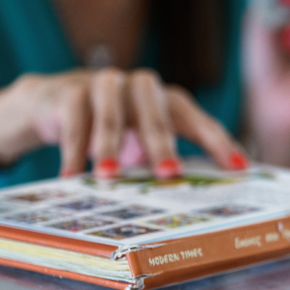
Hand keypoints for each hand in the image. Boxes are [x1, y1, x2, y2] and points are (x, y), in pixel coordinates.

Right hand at [0, 68, 248, 178]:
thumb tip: (193, 204)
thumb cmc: (111, 130)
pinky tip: (71, 176)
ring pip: (112, 112)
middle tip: (170, 175)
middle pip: (156, 112)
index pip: (198, 120)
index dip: (218, 143)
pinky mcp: (69, 90)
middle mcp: (141, 88)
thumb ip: (161, 162)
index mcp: (167, 102)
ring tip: (110, 177)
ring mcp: (105, 84)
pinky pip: (74, 117)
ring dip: (110, 144)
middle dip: (163, 144)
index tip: (239, 168)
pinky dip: (74, 148)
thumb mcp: (139, 145)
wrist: (50, 102)